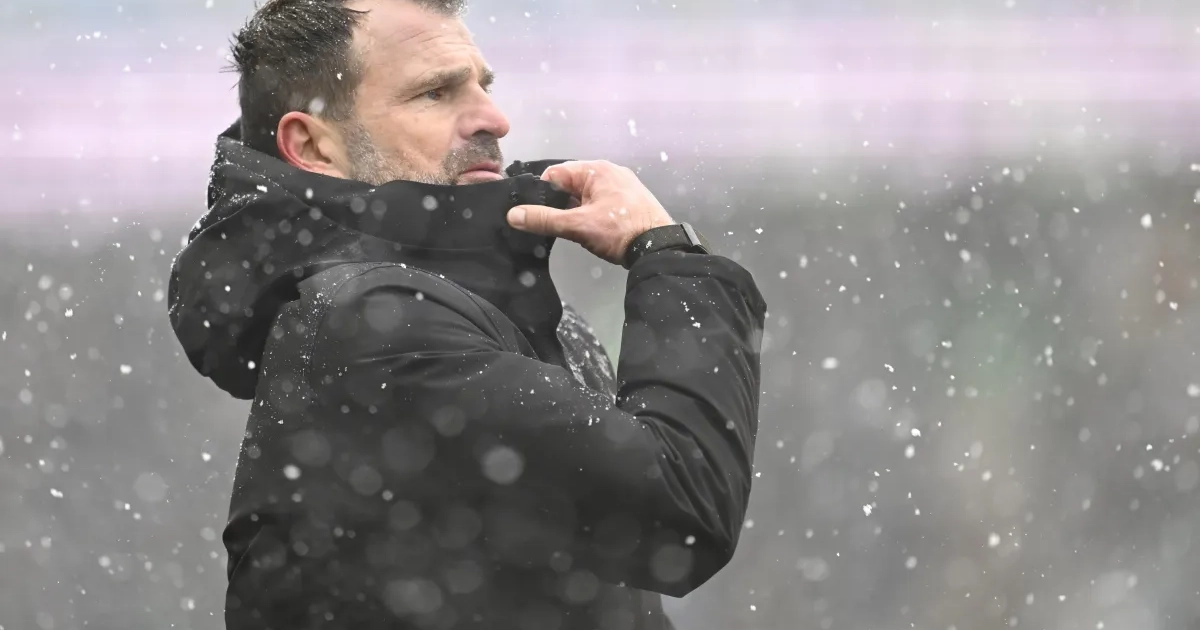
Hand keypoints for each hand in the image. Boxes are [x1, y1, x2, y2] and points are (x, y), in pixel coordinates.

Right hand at [507, 160, 674, 264]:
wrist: (660, 248)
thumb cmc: (621, 231)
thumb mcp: (578, 225)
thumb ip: (545, 220)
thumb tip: (513, 215)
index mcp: (596, 169)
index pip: (555, 173)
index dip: (541, 194)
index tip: (534, 214)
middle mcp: (609, 172)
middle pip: (569, 185)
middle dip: (559, 205)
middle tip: (555, 226)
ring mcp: (620, 187)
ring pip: (584, 197)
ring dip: (575, 212)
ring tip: (573, 231)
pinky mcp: (627, 202)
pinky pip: (598, 204)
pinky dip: (590, 215)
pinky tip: (590, 232)